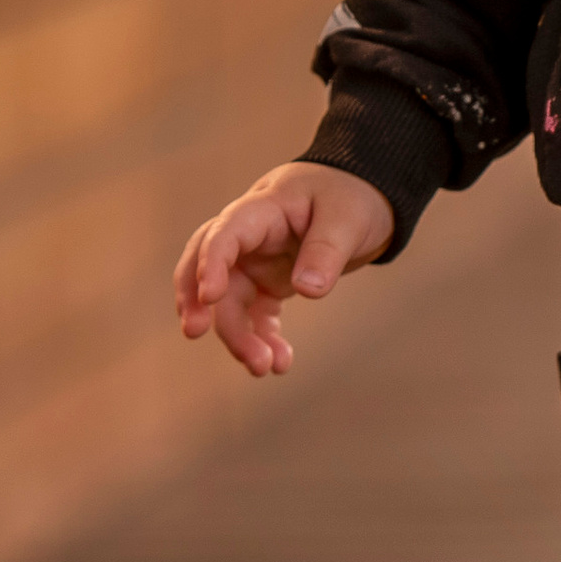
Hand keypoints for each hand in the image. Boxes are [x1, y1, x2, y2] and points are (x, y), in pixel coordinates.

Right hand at [173, 163, 394, 377]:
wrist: (367, 193)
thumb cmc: (353, 195)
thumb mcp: (348, 218)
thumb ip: (327, 251)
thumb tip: (307, 290)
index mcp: (264, 208)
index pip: (225, 233)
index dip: (211, 262)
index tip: (209, 296)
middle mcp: (251, 237)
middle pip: (209, 267)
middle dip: (197, 301)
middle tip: (193, 333)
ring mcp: (257, 261)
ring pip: (231, 301)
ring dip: (240, 335)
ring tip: (264, 368)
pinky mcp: (270, 282)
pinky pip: (256, 315)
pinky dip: (263, 338)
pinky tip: (280, 363)